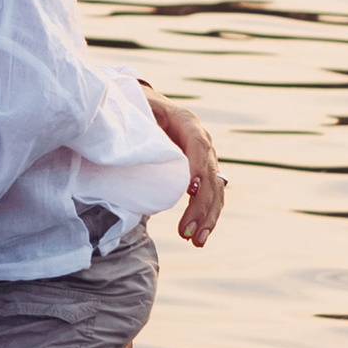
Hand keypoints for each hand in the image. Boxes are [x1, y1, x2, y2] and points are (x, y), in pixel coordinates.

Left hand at [144, 88, 224, 246]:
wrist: (144, 106)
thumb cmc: (136, 109)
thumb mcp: (135, 111)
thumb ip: (138, 128)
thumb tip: (132, 152)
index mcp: (186, 122)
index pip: (198, 145)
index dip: (198, 166)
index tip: (191, 189)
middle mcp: (202, 140)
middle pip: (210, 174)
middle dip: (201, 205)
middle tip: (186, 230)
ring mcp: (204, 158)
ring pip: (216, 190)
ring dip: (207, 217)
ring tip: (196, 241)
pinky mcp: (201, 173)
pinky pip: (211, 197)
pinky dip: (206, 217)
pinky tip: (198, 237)